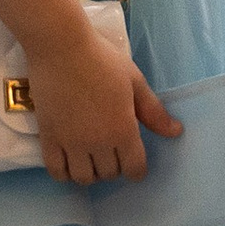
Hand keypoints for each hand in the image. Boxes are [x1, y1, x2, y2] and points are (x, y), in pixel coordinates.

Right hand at [24, 24, 181, 185]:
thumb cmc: (102, 60)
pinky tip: (70, 161)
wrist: (61, 47)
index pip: (134, 169)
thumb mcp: (134, 81)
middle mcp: (98, 143)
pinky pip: (57, 171)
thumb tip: (176, 132)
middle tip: (111, 151)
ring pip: (84, 178)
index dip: (137, 169)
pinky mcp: (48, 138)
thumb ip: (154, 111)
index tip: (134, 161)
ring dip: (90, 172)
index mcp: (123, 130)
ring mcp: (71, 143)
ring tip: (90, 157)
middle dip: (114, 167)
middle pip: (109, 174)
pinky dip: (65, 173)